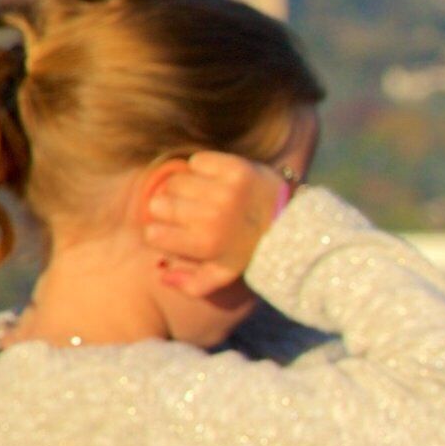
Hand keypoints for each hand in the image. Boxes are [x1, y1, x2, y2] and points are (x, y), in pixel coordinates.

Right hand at [139, 151, 288, 298]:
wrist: (291, 224)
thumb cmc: (251, 250)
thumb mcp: (224, 275)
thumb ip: (191, 284)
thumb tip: (161, 277)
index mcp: (206, 244)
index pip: (153, 234)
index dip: (159, 233)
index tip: (170, 231)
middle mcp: (212, 217)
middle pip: (158, 204)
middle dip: (167, 209)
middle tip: (184, 212)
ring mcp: (225, 191)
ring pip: (175, 181)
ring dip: (183, 188)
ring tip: (200, 196)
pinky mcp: (235, 169)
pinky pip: (198, 161)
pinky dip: (201, 168)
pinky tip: (213, 180)